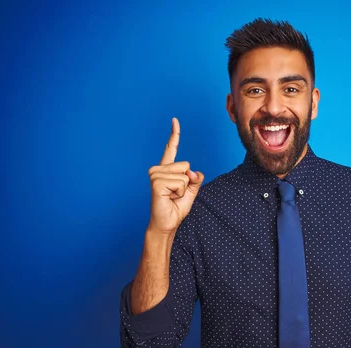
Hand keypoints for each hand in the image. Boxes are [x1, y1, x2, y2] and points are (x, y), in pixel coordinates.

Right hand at [147, 118, 203, 234]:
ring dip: (183, 190)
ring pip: (184, 175)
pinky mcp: (156, 182)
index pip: (171, 149)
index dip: (174, 135)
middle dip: (187, 183)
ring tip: (171, 196)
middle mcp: (158, 169)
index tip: (175, 120)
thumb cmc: (176, 208)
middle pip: (186, 165)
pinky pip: (180, 183)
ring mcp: (155, 175)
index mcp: (167, 169)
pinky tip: (169, 197)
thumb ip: (195, 179)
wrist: (167, 224)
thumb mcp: (191, 191)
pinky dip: (180, 193)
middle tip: (175, 194)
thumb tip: (193, 172)